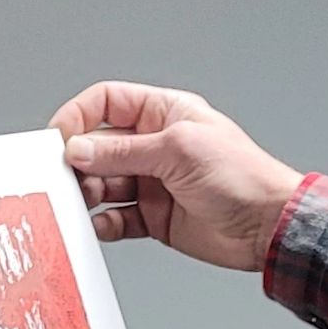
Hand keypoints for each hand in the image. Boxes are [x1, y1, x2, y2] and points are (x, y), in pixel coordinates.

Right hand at [50, 82, 304, 271]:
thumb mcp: (178, 150)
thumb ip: (124, 151)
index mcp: (163, 114)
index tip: (60, 137)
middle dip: (80, 161)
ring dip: (90, 194)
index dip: (79, 116)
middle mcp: (155, 146)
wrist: (267, 226)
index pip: (107, 102)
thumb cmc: (242, 177)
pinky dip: (105, 223)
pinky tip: (102, 226)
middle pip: (99, 146)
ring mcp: (153, 182)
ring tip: (86, 202)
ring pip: (104, 184)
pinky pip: (118, 219)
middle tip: (69, 177)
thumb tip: (79, 148)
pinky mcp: (154, 217)